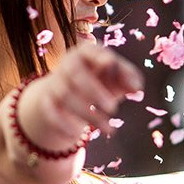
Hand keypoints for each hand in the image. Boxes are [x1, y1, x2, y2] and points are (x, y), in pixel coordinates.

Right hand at [18, 45, 142, 151]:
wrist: (72, 93)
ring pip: (65, 95)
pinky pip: (51, 111)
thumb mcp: (118, 78)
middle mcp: (68, 63)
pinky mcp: (47, 100)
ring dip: (87, 113)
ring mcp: (55, 81)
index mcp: (86, 52)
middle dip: (93, 91)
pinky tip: (77, 134)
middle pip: (75, 73)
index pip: (89, 49)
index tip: (109, 62)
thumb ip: (130, 79)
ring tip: (109, 129)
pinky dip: (62, 123)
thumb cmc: (103, 80)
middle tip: (113, 108)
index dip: (98, 55)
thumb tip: (136, 89)